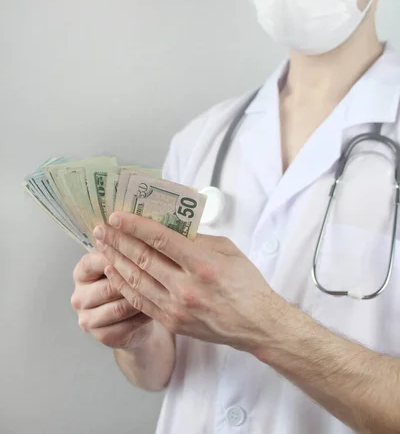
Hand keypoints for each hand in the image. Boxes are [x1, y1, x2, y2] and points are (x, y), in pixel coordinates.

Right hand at [71, 252, 154, 348]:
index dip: (120, 255)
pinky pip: (126, 326)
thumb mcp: (127, 261)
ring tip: (162, 292)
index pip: (95, 261)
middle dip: (135, 280)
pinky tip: (158, 309)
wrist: (133, 316)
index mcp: (81, 272)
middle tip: (160, 274)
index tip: (144, 250)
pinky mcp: (101, 336)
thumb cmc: (131, 280)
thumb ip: (129, 248)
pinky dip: (143, 317)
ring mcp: (87, 319)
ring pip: (119, 308)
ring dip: (142, 300)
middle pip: (108, 286)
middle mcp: (79, 296)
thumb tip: (142, 231)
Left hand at [94, 213, 284, 354]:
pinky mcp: (171, 322)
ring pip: (136, 280)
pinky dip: (123, 285)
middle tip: (101, 227)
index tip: (117, 216)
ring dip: (115, 260)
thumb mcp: (229, 251)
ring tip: (101, 245)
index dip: (135, 226)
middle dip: (118, 240)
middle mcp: (187, 288)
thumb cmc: (246, 283)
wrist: (256, 325)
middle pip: (143, 259)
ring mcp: (176, 308)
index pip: (161, 240)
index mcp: (204, 265)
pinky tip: (113, 270)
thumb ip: (199, 239)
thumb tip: (171, 226)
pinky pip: (140, 301)